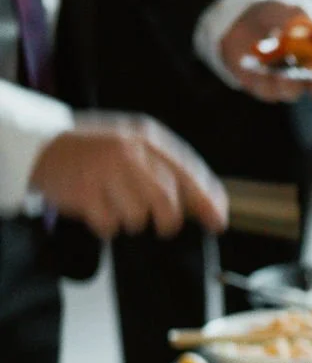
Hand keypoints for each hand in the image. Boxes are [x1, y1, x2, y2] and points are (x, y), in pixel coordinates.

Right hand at [30, 114, 227, 239]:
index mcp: (145, 137)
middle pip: (167, 201)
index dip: (207, 200)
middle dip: (168, 220)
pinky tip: (96, 207)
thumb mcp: (132, 143)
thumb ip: (165, 166)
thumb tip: (205, 202)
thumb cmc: (94, 148)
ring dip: (130, 218)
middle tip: (164, 225)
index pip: (188, 171)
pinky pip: (110, 225)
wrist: (41, 145)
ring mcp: (105, 172)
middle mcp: (128, 152)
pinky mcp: (84, 193)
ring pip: (138, 216)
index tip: (219, 221)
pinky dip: (106, 224)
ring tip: (113, 201)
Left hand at [219, 0, 311, 109]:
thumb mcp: (297, 11)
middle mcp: (309, 77)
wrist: (242, 16)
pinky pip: (267, 90)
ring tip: (284, 74)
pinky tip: (260, 65)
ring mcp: (286, 84)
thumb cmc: (278, 14)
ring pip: (293, 93)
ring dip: (291, 84)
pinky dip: (264, 79)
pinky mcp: (263, 87)